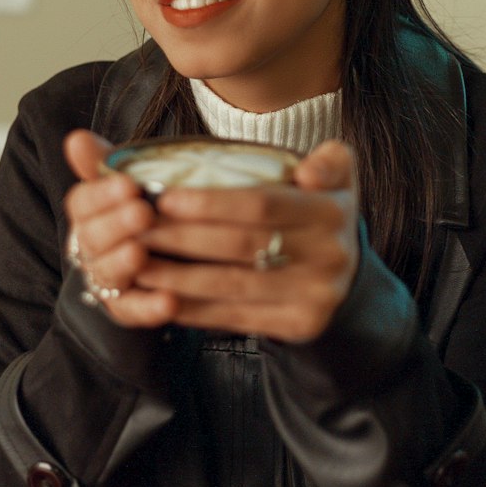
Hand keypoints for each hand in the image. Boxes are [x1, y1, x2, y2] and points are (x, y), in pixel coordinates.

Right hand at [63, 130, 175, 327]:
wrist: (170, 253)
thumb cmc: (146, 208)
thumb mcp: (130, 182)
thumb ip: (103, 163)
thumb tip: (76, 138)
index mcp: (89, 214)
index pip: (82, 204)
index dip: (102, 195)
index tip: (128, 184)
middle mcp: (92, 249)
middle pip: (92, 239)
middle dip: (116, 225)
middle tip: (142, 212)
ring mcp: (109, 281)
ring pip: (107, 274)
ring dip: (122, 263)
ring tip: (141, 253)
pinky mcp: (128, 310)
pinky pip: (134, 312)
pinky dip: (149, 308)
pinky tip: (169, 301)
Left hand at [134, 140, 359, 341]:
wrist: (349, 275)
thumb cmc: (322, 212)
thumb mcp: (338, 174)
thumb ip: (327, 161)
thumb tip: (307, 173)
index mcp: (332, 211)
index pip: (262, 205)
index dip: (210, 203)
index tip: (164, 198)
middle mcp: (329, 255)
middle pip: (240, 246)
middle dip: (182, 238)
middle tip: (138, 229)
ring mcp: (315, 295)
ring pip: (232, 285)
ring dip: (177, 277)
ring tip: (136, 264)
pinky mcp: (299, 325)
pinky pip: (235, 317)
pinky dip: (193, 308)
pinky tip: (160, 296)